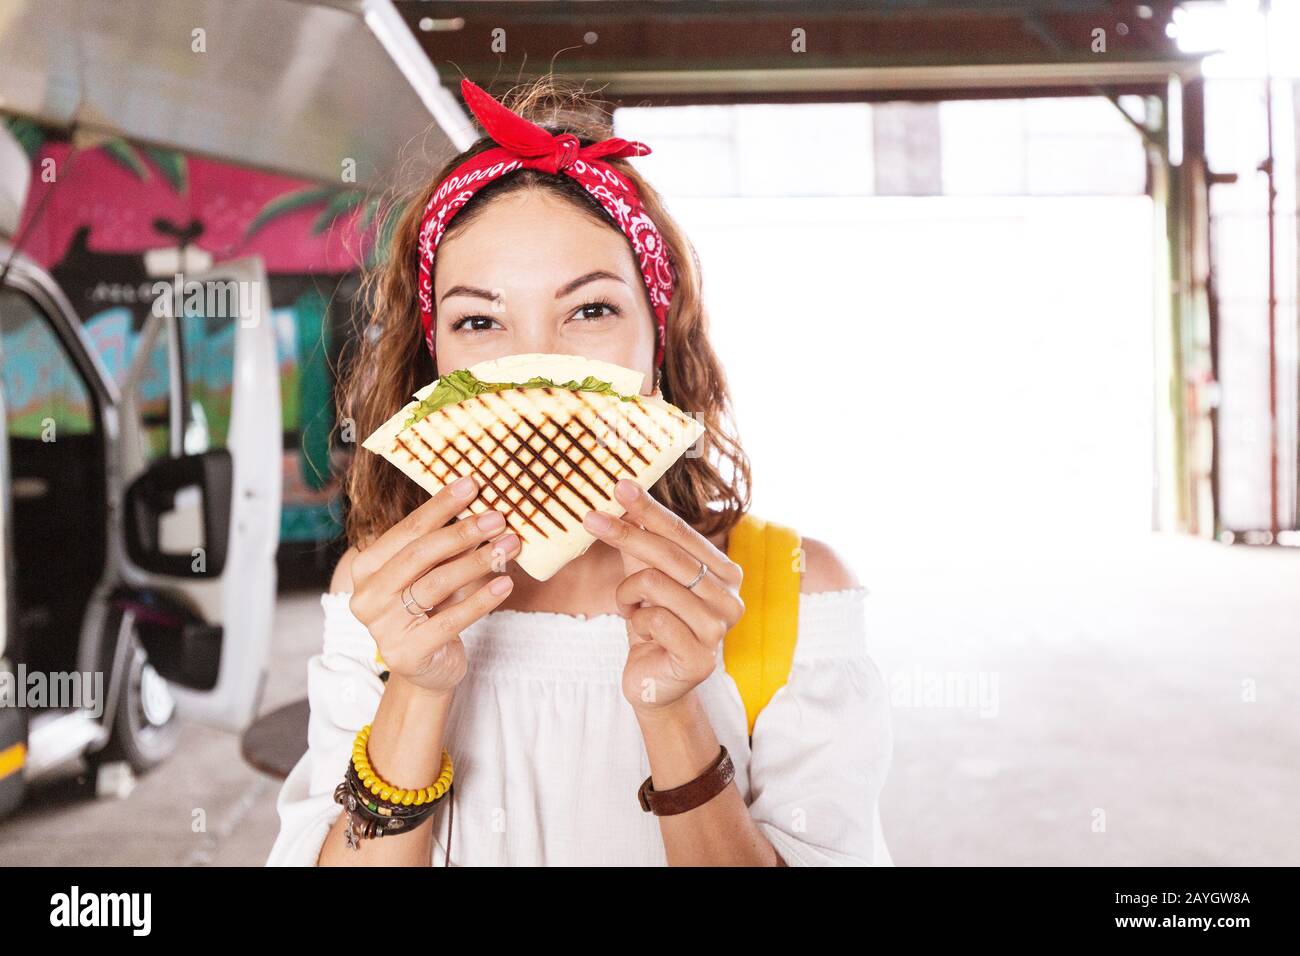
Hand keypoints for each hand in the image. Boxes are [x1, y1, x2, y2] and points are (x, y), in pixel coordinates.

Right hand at [348, 475, 520, 695]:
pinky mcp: (408, 653)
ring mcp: (383, 627)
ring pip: (437, 583)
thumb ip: (444, 545)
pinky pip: (451, 619)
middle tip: (499, 518)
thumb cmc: (432, 612)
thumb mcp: (432, 574)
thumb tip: (481, 504)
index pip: (407, 530)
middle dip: (463, 532)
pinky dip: (482, 599)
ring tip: (511, 546)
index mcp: (366, 569)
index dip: (441, 506)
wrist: (428, 669)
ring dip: (479, 561)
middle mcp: (367, 596)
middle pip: (420, 554)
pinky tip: (506, 583)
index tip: (473, 484)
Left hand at [582, 479, 744, 716]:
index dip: (650, 509)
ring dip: (628, 594)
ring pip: (656, 584)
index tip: (620, 486)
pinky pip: (652, 619)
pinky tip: (642, 631)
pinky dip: (636, 620)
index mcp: (726, 574)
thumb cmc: (653, 624)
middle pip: (670, 554)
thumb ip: (641, 542)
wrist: (654, 682)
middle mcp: (731, 599)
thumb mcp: (645, 577)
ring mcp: (719, 630)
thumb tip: (625, 498)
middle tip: (591, 519)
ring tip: (630, 607)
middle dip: (626, 534)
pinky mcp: (700, 658)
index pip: (683, 533)